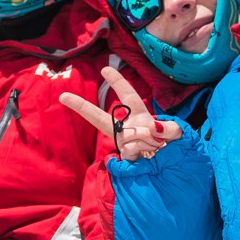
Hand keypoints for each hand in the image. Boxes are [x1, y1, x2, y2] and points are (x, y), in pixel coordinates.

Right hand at [59, 65, 182, 160]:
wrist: (171, 170)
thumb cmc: (171, 147)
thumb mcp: (176, 134)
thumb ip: (170, 128)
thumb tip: (154, 129)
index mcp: (139, 117)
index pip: (128, 97)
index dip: (118, 83)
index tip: (105, 69)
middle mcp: (127, 129)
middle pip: (100, 118)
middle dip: (82, 107)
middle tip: (63, 96)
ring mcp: (124, 144)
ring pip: (128, 135)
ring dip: (146, 138)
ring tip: (157, 144)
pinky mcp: (125, 158)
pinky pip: (131, 148)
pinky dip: (143, 149)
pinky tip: (148, 154)